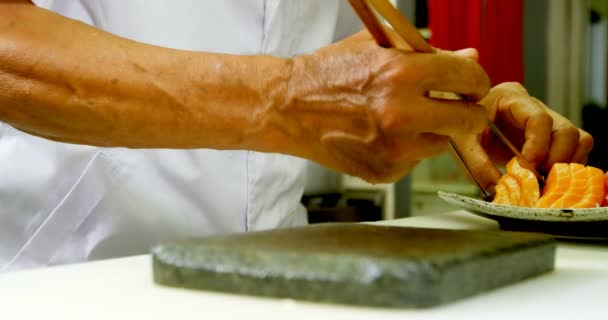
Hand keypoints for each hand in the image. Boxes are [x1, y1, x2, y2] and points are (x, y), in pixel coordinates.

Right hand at [284, 31, 490, 182]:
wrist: (290, 106)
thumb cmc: (328, 73)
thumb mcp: (377, 48)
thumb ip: (427, 52)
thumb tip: (468, 57)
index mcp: (401, 74)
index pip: (468, 76)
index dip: (476, 79)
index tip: (472, 85)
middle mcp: (401, 114)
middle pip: (468, 119)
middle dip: (467, 111)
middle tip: (457, 107)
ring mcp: (393, 148)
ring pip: (442, 144)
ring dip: (434, 132)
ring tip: (406, 120)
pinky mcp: (383, 172)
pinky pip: (414, 162)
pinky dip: (407, 150)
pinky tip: (384, 136)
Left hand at [456, 82, 593, 188]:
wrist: (463, 124)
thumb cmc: (462, 126)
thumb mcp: (462, 142)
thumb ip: (476, 163)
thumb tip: (496, 187)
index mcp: (511, 98)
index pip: (538, 118)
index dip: (537, 145)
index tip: (527, 167)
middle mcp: (535, 107)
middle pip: (567, 131)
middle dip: (556, 159)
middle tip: (537, 179)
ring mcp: (548, 122)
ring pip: (578, 140)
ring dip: (566, 165)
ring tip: (543, 181)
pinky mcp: (552, 139)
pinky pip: (576, 152)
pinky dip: (567, 169)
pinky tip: (547, 179)